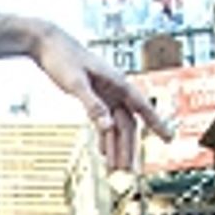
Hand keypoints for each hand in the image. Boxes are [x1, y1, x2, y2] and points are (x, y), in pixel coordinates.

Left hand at [32, 25, 175, 172]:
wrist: (46, 42)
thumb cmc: (62, 57)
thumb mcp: (76, 83)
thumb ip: (92, 105)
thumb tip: (107, 127)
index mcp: (117, 82)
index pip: (142, 107)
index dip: (157, 124)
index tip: (168, 139)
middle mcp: (114, 89)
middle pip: (127, 123)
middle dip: (128, 148)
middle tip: (128, 171)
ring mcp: (104, 93)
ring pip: (115, 125)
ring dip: (115, 146)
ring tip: (114, 169)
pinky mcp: (92, 96)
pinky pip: (103, 120)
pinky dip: (103, 136)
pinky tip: (103, 152)